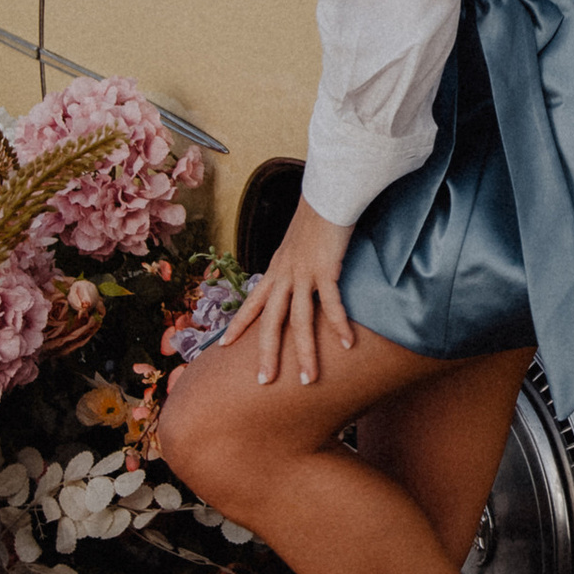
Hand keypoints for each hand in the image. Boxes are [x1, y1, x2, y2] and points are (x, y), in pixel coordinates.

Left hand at [219, 195, 355, 388]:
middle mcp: (284, 274)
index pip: (252, 302)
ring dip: (305, 352)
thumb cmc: (319, 213)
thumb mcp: (299, 241)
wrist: (327, 191)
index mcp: (276, 268)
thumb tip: (302, 270)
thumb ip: (297, 259)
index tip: (225, 346)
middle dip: (266, 354)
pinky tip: (348, 344)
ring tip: (310, 379)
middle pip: (271, 322)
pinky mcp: (324, 268)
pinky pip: (331, 304)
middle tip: (264, 382)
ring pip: (299, 321)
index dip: (238, 325)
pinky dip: (339, 325)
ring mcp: (303, 273)